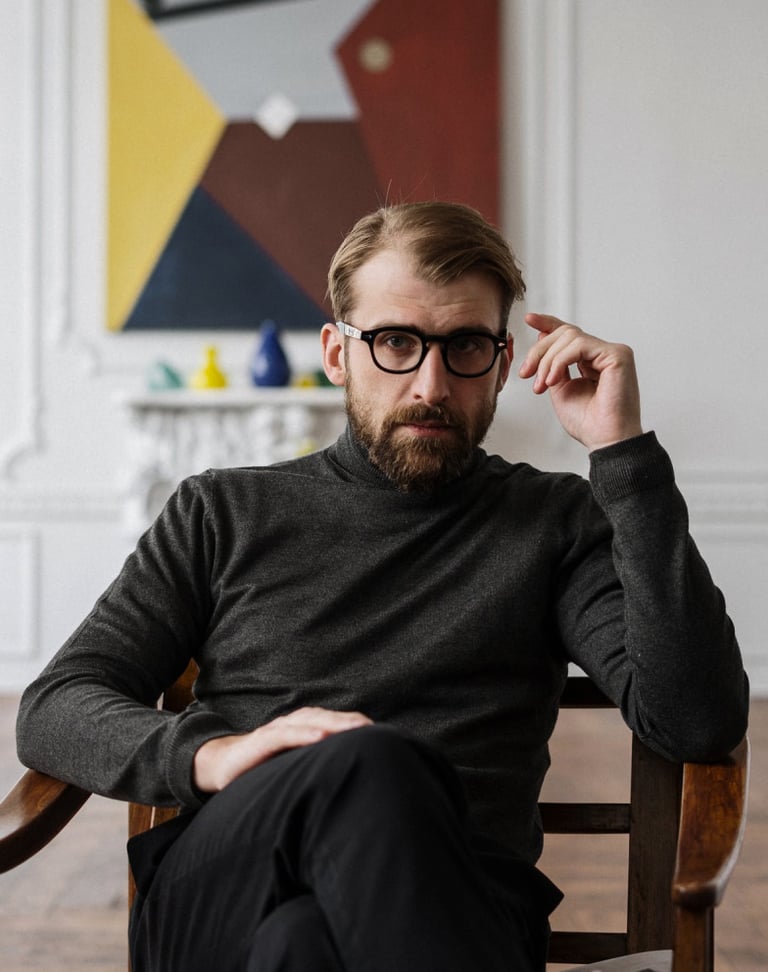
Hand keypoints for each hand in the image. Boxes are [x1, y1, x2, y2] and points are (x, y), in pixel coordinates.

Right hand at [193, 707, 372, 792]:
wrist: (221, 766)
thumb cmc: (263, 767)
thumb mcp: (295, 767)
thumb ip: (318, 767)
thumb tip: (351, 781)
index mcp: (305, 728)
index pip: (337, 723)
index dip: (359, 726)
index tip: (385, 735)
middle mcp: (294, 724)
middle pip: (330, 718)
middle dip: (354, 722)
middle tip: (378, 730)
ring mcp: (277, 730)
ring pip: (311, 721)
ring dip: (335, 724)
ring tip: (358, 729)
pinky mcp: (261, 741)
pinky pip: (285, 735)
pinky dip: (304, 734)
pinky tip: (321, 737)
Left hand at [518, 314, 642, 450]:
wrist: (604, 440)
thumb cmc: (588, 422)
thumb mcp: (560, 388)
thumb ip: (553, 364)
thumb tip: (543, 337)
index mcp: (591, 361)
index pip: (570, 335)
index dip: (549, 324)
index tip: (529, 319)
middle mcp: (603, 354)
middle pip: (565, 333)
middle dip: (540, 351)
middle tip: (527, 373)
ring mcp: (612, 353)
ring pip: (570, 337)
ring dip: (548, 360)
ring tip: (542, 384)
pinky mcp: (617, 355)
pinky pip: (579, 345)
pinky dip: (560, 361)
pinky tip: (553, 379)